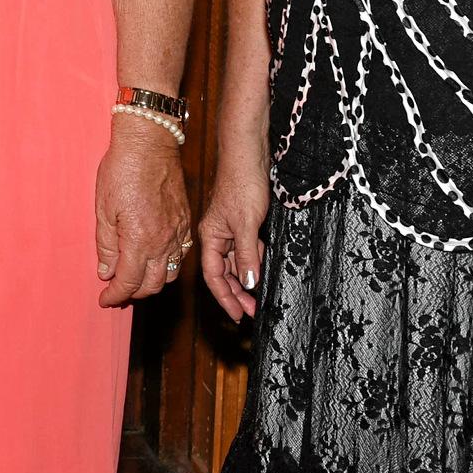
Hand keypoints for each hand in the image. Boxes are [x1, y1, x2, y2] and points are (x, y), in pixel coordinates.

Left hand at [94, 119, 193, 306]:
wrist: (150, 142)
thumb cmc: (122, 169)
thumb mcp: (103, 208)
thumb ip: (106, 245)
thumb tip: (106, 272)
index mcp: (140, 240)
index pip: (129, 282)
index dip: (115, 295)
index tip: (105, 299)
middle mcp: (164, 241)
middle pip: (151, 284)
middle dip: (133, 293)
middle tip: (117, 291)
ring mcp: (178, 232)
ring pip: (169, 274)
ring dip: (152, 283)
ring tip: (135, 279)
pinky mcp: (185, 221)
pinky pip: (181, 255)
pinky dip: (167, 266)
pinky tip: (154, 259)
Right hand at [197, 153, 268, 320]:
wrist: (249, 157)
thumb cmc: (242, 185)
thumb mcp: (246, 224)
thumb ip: (246, 254)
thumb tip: (247, 282)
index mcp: (210, 237)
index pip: (214, 276)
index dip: (225, 298)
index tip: (238, 315)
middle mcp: (217, 236)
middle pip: (224, 273)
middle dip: (236, 294)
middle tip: (252, 312)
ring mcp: (229, 231)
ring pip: (235, 263)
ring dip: (246, 281)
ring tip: (258, 298)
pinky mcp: (242, 224)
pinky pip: (245, 250)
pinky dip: (253, 263)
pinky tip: (262, 270)